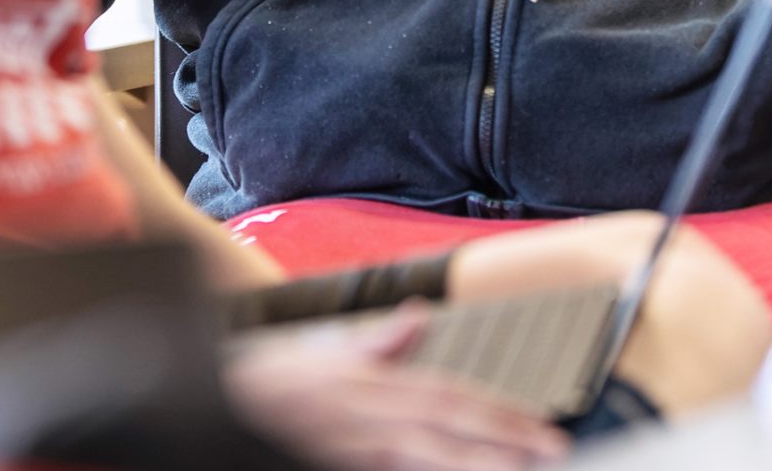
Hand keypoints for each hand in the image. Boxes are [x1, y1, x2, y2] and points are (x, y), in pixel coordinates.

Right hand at [227, 306, 568, 470]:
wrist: (217, 405)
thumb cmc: (268, 385)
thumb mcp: (322, 353)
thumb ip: (376, 344)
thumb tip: (418, 315)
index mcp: (367, 385)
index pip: (447, 397)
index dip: (496, 413)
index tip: (542, 427)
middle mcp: (365, 419)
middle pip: (446, 431)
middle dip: (502, 443)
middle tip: (554, 451)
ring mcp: (354, 450)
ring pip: (425, 462)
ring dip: (474, 466)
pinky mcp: (339, 466)